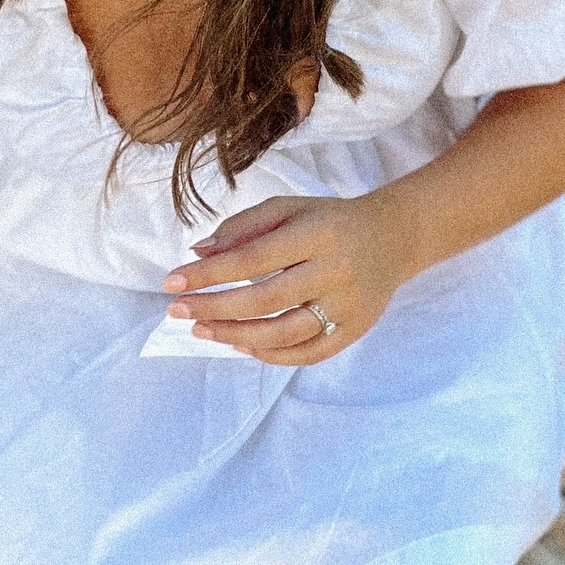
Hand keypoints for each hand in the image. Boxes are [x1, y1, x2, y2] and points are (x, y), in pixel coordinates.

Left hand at [160, 192, 406, 364]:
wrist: (393, 238)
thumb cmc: (329, 221)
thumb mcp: (288, 208)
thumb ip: (242, 227)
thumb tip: (198, 254)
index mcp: (316, 234)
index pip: (251, 259)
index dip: (208, 274)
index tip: (171, 282)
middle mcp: (334, 271)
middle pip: (264, 300)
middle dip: (214, 308)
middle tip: (179, 312)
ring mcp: (347, 306)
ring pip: (284, 333)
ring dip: (236, 336)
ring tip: (204, 330)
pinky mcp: (355, 330)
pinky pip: (309, 354)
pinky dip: (272, 355)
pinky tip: (243, 346)